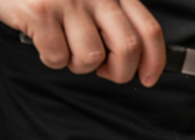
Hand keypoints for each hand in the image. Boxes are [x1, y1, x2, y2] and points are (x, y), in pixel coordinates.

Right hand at [0, 0, 165, 86]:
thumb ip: (114, 20)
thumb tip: (136, 60)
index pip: (149, 30)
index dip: (154, 61)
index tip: (148, 78)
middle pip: (127, 48)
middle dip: (120, 71)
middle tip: (106, 71)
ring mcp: (68, 2)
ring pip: (92, 57)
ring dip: (79, 65)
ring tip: (67, 48)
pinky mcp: (40, 12)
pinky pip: (57, 56)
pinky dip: (51, 59)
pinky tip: (44, 42)